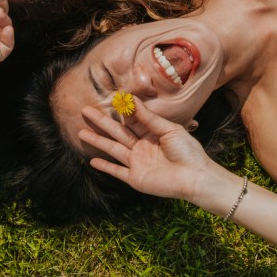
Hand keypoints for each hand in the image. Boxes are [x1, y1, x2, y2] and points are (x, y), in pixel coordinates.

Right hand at [78, 98, 214, 202]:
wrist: (195, 178)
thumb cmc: (187, 151)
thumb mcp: (169, 129)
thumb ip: (148, 117)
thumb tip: (132, 100)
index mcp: (151, 133)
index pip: (131, 120)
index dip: (120, 110)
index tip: (109, 98)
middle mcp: (141, 147)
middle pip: (117, 132)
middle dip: (101, 122)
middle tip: (85, 110)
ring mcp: (137, 162)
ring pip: (113, 149)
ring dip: (97, 141)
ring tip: (81, 132)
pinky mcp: (135, 178)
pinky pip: (117, 172)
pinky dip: (105, 167)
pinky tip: (92, 161)